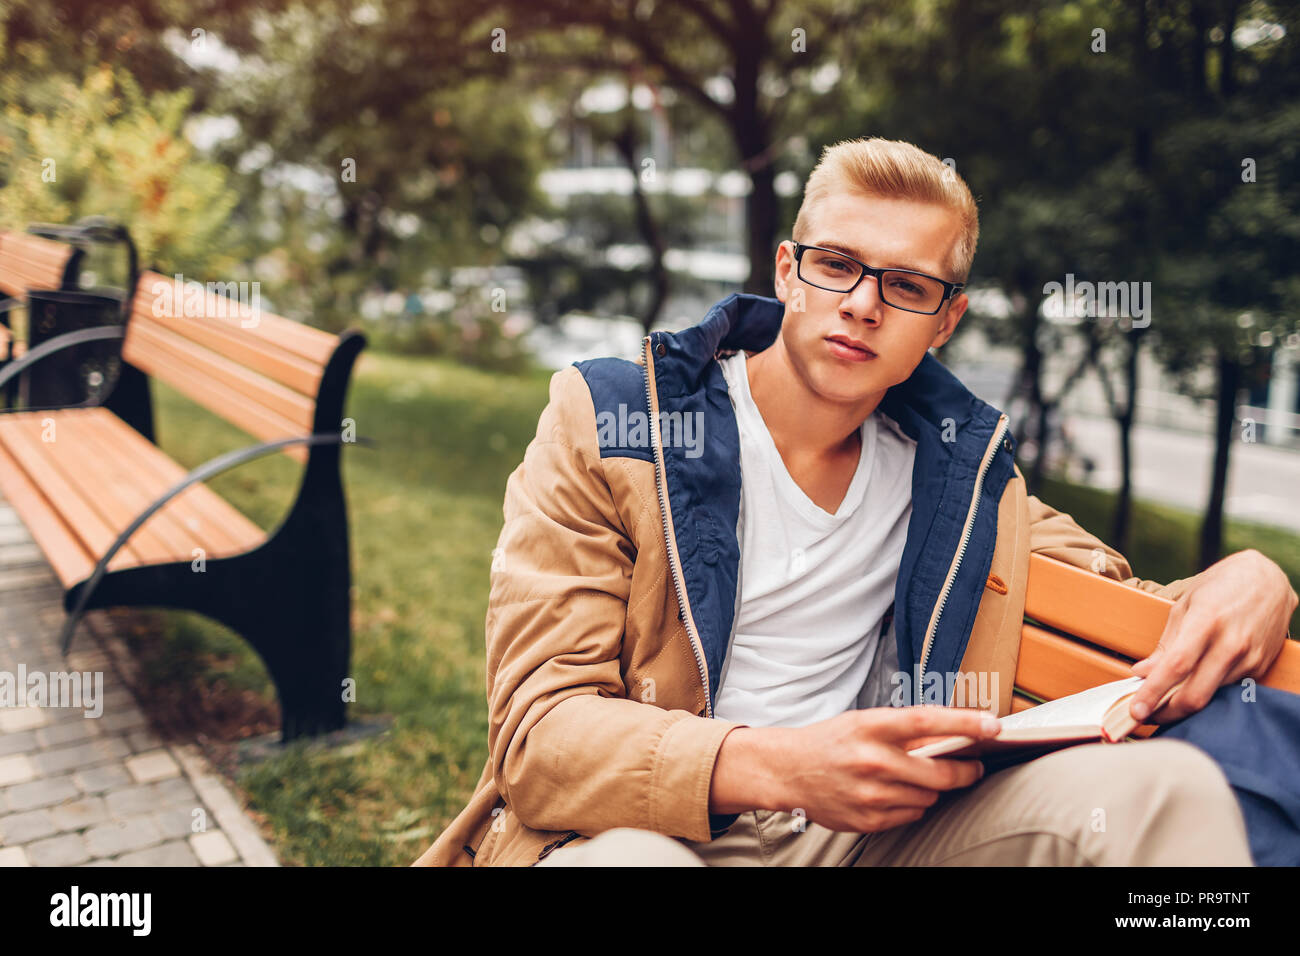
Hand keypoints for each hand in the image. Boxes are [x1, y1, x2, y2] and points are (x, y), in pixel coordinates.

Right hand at [710, 706, 1000, 832]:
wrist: (788, 770)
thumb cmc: (830, 741)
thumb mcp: (864, 722)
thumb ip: (905, 730)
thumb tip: (954, 735)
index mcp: (871, 728)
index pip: (926, 722)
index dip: (964, 723)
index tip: (993, 725)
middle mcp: (872, 761)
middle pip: (940, 773)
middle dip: (966, 771)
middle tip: (974, 766)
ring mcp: (870, 794)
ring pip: (929, 797)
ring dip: (933, 789)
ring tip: (915, 777)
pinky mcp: (868, 819)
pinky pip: (912, 815)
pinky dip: (913, 805)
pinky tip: (896, 793)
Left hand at [1128, 549, 1297, 723]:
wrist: (1270, 579)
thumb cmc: (1221, 586)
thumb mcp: (1185, 606)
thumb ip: (1165, 643)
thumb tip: (1143, 672)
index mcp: (1206, 621)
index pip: (1176, 666)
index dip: (1153, 692)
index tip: (1136, 710)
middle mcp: (1230, 643)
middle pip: (1195, 694)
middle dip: (1165, 713)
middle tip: (1143, 715)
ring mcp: (1248, 658)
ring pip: (1210, 697)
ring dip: (1182, 706)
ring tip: (1160, 702)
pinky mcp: (1259, 667)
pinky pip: (1225, 690)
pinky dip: (1204, 694)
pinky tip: (1189, 689)